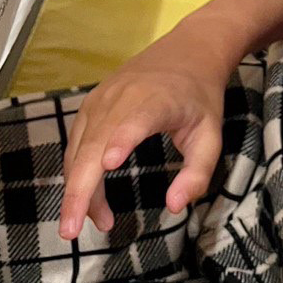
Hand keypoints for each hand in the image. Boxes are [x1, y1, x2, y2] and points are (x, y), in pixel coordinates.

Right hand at [59, 19, 228, 239]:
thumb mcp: (211, 135)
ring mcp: (101, 98)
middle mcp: (122, 97)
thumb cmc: (200, 98)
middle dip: (78, 191)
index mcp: (157, 101)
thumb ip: (197, 173)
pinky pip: (76, 142)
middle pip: (92, 146)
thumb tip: (174, 206)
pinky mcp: (91, 102)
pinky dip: (77, 173)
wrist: (188, 50)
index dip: (121, 140)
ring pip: (78, 150)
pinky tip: (90, 198)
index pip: (135, 120)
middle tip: (70, 232)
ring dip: (78, 189)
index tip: (109, 163)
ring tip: (99, 221)